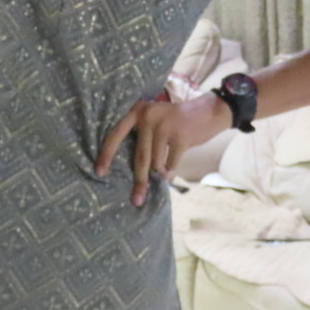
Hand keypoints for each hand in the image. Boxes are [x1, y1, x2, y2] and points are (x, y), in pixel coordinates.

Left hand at [95, 93, 231, 206]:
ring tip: (167, 165)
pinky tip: (176, 162)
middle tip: (136, 199)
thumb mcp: (155, 119)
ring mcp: (164, 126)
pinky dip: (172, 168)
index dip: (106, 154)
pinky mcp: (180, 136)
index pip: (115, 134)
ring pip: (156, 163)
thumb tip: (130, 169)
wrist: (210, 111)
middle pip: (139, 157)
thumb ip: (142, 136)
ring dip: (161, 170)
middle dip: (139, 181)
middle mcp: (148, 116)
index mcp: (138, 111)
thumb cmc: (178, 121)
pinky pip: (171, 164)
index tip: (99, 172)